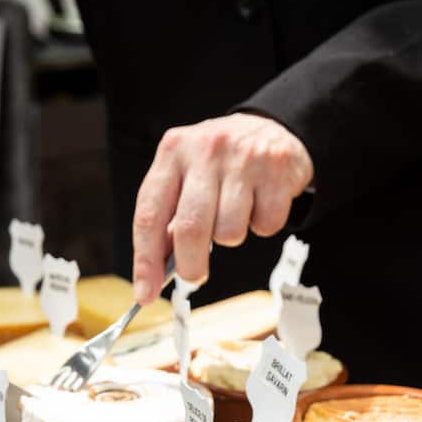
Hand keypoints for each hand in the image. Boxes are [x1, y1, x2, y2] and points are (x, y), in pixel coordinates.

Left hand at [132, 112, 312, 302]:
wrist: (271, 128)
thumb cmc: (219, 165)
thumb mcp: (187, 176)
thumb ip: (170, 217)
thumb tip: (156, 274)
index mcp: (172, 153)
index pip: (150, 215)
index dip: (146, 261)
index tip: (145, 294)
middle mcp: (205, 150)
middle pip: (191, 229)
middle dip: (191, 266)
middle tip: (194, 277)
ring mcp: (242, 158)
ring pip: (230, 232)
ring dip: (231, 237)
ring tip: (234, 216)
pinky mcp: (275, 169)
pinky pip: (265, 226)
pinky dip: (262, 226)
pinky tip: (259, 204)